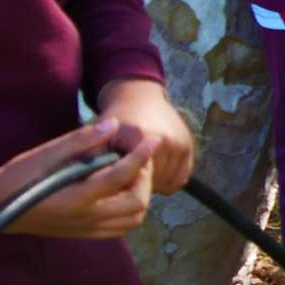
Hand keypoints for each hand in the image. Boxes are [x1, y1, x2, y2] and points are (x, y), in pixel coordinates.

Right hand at [0, 118, 158, 239]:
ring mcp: (85, 229)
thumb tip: (113, 125)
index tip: (152, 140)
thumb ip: (80, 141)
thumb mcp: (45, 153)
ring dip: (139, 197)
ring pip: (132, 220)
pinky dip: (128, 211)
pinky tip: (117, 191)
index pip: (121, 176)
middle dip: (144, 180)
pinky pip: (119, 228)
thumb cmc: (17, 176)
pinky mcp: (82, 234)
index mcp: (76, 197)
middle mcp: (85, 218)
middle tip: (136, 160)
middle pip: (136, 204)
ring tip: (128, 175)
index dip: (141, 156)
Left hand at [99, 77, 195, 193]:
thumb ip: (95, 161)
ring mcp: (180, 142)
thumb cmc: (116, 121)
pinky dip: (168, 181)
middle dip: (140, 187)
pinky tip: (155, 172)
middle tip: (127, 179)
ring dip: (154, 185)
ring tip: (141, 173)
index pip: (136, 180)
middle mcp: (166, 139)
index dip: (125, 187)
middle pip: (153, 183)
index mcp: (140, 137)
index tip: (117, 186)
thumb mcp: (99, 139)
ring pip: (167, 184)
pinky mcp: (189, 146)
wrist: (139, 97)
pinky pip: (180, 179)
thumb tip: (95, 188)